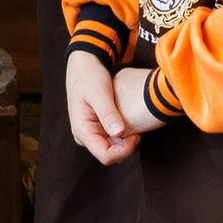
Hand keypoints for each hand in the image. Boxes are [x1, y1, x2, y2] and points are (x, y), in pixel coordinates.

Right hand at [66, 49, 144, 165]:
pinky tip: (131, 122)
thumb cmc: (89, 77)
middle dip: (127, 146)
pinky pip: (113, 139)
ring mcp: (91, 133)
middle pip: (110, 154)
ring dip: (127, 140)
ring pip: (113, 148)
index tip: (137, 136)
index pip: (105, 156)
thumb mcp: (100, 93)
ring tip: (136, 124)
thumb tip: (118, 133)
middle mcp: (85, 136)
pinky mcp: (98, 128)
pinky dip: (125, 134)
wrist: (83, 66)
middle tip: (139, 129)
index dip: (124, 151)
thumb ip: (108, 113)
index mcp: (82, 130)